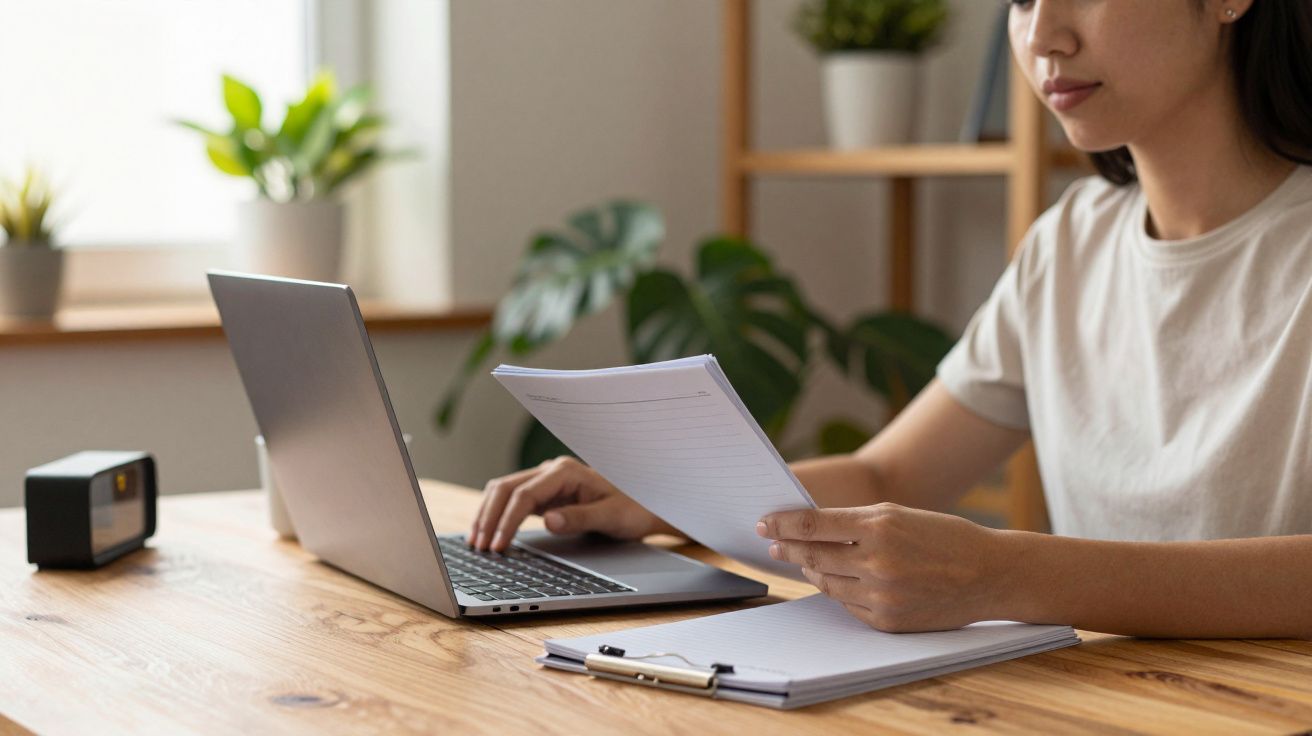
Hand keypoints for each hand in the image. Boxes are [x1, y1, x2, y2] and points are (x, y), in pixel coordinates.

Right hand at [471, 456, 669, 551]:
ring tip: (476, 542)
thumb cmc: (632, 510)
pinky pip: (512, 501)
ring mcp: (546, 481)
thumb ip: (580, 518)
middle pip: (506, 488)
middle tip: (478, 546)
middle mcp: (552, 471)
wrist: (644, 506)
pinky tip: (489, 534)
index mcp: (566, 471)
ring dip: (488, 515)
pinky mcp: (544, 494)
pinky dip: (497, 516)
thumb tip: (548, 520)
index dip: (507, 520)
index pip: (525, 494)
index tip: (498, 545)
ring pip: (504, 492)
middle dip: (488, 517)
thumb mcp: (611, 517)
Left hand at [757, 503, 1013, 631]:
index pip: (813, 525)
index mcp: (879, 526)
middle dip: (789, 549)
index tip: (764, 523)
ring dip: (813, 571)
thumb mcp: (898, 515)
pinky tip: (839, 580)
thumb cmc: (943, 536)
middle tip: (774, 543)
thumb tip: (808, 531)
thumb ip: (853, 522)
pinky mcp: (887, 620)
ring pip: (826, 583)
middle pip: (813, 556)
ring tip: (805, 560)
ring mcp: (881, 595)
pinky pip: (847, 605)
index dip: (783, 525)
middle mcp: (877, 561)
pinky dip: (839, 591)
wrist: (988, 574)